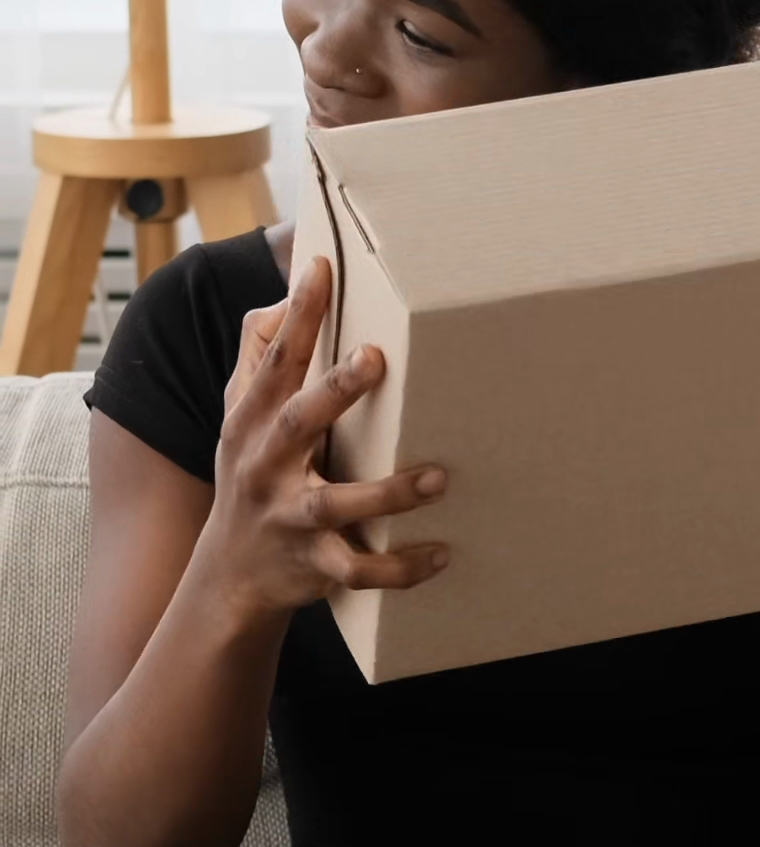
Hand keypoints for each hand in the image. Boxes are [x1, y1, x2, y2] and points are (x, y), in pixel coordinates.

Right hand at [200, 254, 449, 623]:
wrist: (229, 576)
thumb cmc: (250, 475)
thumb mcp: (238, 417)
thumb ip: (259, 356)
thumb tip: (287, 297)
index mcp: (251, 422)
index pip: (275, 361)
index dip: (296, 315)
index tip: (321, 270)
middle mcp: (265, 466)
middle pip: (297, 422)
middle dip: (334, 391)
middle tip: (375, 358)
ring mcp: (289, 518)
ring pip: (336, 506)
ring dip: (388, 494)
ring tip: (439, 477)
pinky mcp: (313, 564)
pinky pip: (357, 570)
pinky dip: (399, 569)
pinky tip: (442, 553)